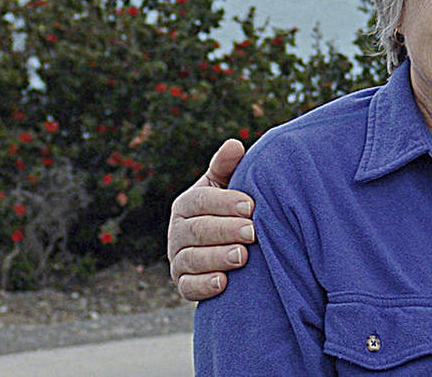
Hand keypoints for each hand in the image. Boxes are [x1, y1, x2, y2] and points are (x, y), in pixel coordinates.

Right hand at [167, 138, 254, 300]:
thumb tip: (234, 144)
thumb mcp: (228, 185)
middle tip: (253, 232)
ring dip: (217, 258)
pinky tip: (223, 283)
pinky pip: (188, 288)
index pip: (200, 200)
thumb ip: (228, 167)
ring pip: (192, 259)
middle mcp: (177, 231)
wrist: (230, 245)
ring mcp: (178, 259)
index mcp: (187, 203)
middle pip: (197, 230)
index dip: (224, 203)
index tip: (251, 206)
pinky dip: (203, 286)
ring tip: (243, 256)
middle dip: (226, 231)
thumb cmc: (232, 209)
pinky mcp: (183, 284)